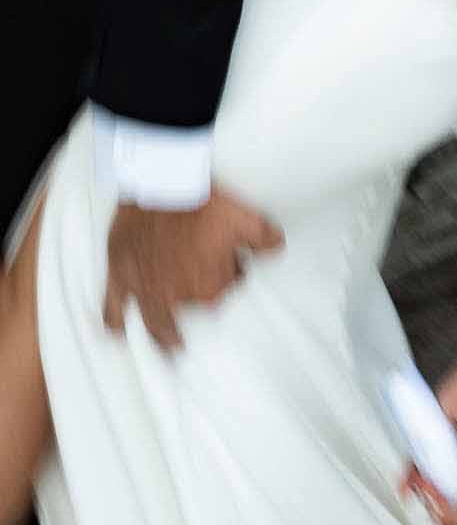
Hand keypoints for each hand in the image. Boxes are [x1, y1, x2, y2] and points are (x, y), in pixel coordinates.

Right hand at [103, 190, 283, 349]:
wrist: (162, 179)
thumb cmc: (203, 198)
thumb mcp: (246, 216)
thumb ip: (265, 239)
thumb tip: (276, 249)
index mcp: (210, 288)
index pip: (226, 290)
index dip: (230, 273)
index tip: (230, 259)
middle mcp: (175, 297)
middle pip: (190, 314)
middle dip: (198, 312)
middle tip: (201, 310)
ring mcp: (144, 291)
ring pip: (154, 327)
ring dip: (162, 336)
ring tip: (168, 345)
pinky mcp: (118, 278)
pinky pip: (112, 314)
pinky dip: (117, 325)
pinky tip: (120, 334)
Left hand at [408, 367, 456, 524]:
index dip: (452, 517)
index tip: (443, 518)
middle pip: (444, 497)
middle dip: (433, 503)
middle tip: (430, 500)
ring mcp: (450, 454)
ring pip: (429, 480)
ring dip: (420, 490)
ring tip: (420, 489)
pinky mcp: (434, 439)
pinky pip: (417, 460)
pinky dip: (409, 473)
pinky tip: (407, 483)